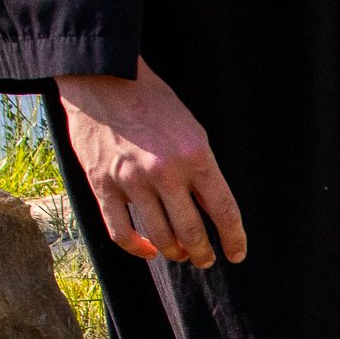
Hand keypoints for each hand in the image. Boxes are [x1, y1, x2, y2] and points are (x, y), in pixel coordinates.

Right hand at [54, 59, 247, 267]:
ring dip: (175, 253)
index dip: (234, 239)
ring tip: (180, 254)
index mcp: (195, 155)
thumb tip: (212, 209)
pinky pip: (121, 232)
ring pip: (160, 237)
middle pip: (192, 232)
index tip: (237, 254)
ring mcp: (131, 181)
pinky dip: (137, 249)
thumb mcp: (191, 129)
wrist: (102, 78)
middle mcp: (165, 172)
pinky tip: (148, 250)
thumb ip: (202, 169)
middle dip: (203, 253)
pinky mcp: (102, 185)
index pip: (224, 210)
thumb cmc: (152, 102)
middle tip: (206, 260)